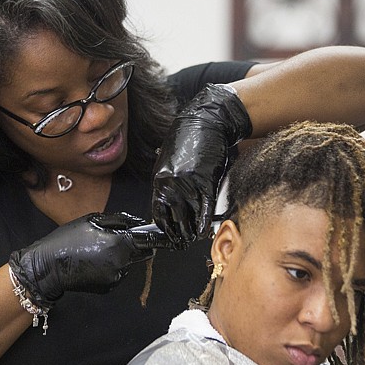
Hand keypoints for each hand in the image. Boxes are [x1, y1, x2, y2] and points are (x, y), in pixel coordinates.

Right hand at [8, 212, 172, 307]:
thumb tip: (137, 223)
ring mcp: (116, 277)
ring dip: (118, 257)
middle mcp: (122, 263)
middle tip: (109, 240)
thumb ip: (119, 221)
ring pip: (126, 263)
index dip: (161, 238)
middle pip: (139, 252)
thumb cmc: (68, 239)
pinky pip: (116, 274)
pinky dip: (110, 268)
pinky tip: (92, 264)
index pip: (148, 241)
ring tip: (94, 252)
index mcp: (120, 243)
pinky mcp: (109, 287)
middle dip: (132, 246)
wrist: (49, 267)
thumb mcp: (93, 221)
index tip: (172, 238)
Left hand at [152, 83, 251, 245]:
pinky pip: (204, 208)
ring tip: (192, 240)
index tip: (168, 235)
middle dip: (178, 233)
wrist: (206, 121)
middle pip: (174, 217)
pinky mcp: (206, 182)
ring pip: (189, 216)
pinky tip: (204, 231)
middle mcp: (171, 183)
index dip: (164, 226)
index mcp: (159, 178)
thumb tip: (166, 192)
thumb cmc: (189, 138)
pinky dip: (204, 221)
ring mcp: (188, 184)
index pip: (158, 210)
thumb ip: (167, 177)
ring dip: (191, 231)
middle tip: (181, 243)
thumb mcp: (169, 158)